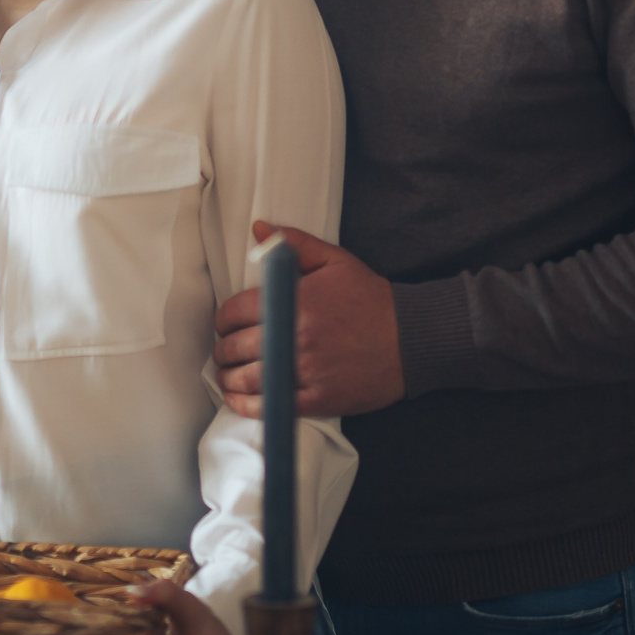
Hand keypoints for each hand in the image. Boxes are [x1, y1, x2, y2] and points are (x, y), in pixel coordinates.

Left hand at [213, 222, 405, 418]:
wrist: (411, 339)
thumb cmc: (371, 298)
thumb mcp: (335, 261)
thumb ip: (293, 244)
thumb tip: (259, 228)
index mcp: (294, 300)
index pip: (236, 311)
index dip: (224, 319)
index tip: (225, 325)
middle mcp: (294, 337)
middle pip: (236, 347)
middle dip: (223, 350)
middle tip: (224, 351)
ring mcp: (304, 371)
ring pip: (247, 378)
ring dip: (228, 378)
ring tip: (227, 375)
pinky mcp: (316, 400)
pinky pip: (269, 406)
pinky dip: (246, 405)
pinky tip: (238, 399)